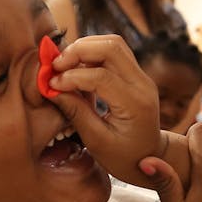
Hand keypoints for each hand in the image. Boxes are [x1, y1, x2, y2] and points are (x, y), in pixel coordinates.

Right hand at [44, 34, 166, 186]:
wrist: (150, 157)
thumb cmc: (123, 156)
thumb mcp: (96, 141)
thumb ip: (76, 112)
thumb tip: (51, 88)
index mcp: (136, 104)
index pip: (102, 77)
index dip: (72, 76)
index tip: (52, 84)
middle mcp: (143, 85)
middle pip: (111, 47)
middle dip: (78, 51)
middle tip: (55, 66)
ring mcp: (142, 77)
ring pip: (113, 44)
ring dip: (84, 48)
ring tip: (63, 65)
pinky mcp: (135, 75)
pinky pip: (114, 52)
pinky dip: (91, 54)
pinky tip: (76, 68)